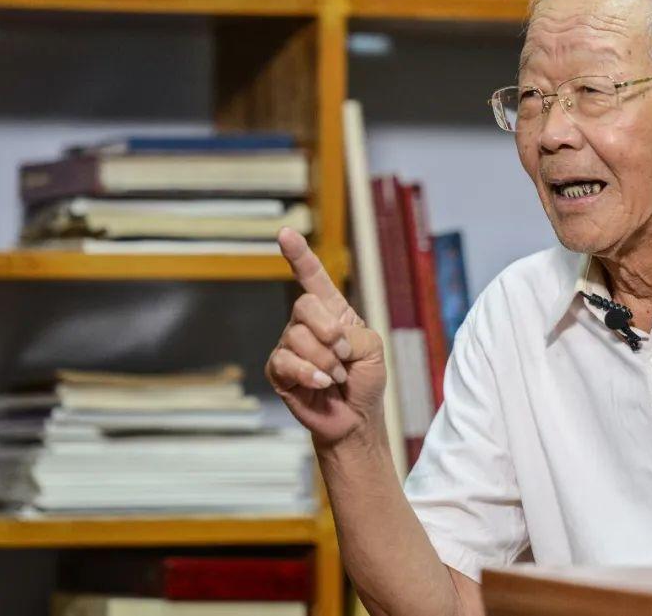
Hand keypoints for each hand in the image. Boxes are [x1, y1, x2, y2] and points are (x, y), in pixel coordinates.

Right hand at [266, 227, 386, 446]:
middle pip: (304, 305)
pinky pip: (286, 362)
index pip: (312, 278)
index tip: (285, 233)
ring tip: (335, 377)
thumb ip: (353, 333)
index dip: (299, 256)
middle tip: (344, 355)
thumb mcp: (373, 349)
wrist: (356, 418)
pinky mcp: (278, 370)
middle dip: (330, 332)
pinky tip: (321, 385)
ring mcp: (290, 346)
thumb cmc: (365, 380)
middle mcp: (306, 324)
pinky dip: (309, 374)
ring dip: (325, 361)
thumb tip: (326, 337)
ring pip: (296, 337)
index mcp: (332, 311)